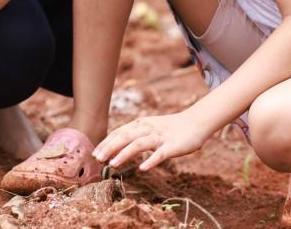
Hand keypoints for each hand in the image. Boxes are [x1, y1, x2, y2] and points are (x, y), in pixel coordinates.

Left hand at [92, 112, 211, 171]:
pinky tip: (142, 169)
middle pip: (125, 137)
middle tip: (97, 159)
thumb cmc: (170, 128)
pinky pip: (160, 154)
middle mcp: (147, 128)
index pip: (119, 133)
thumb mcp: (150, 127)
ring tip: (113, 164)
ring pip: (139, 145)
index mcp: (140, 124)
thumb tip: (116, 145)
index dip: (106, 143)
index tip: (94, 153)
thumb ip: (135, 134)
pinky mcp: (173, 146)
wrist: (196, 122)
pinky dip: (150, 161)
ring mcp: (160, 137)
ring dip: (124, 154)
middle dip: (109, 148)